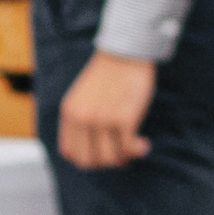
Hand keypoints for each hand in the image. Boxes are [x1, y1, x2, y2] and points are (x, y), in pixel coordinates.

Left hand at [58, 51, 156, 167]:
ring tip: (134, 149)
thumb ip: (82, 119)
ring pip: (110, 158)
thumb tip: (94, 148)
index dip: (87, 160)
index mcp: (70, 113)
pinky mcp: (123, 118)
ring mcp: (102, 119)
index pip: (70, 152)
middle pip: (89, 161)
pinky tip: (143, 144)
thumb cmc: (110, 74)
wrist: (126, 52)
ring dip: (124, 159)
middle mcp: (83, 118)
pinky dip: (137, 151)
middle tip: (121, 155)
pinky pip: (127, 148)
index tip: (103, 155)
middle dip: (107, 163)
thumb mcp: (84, 96)